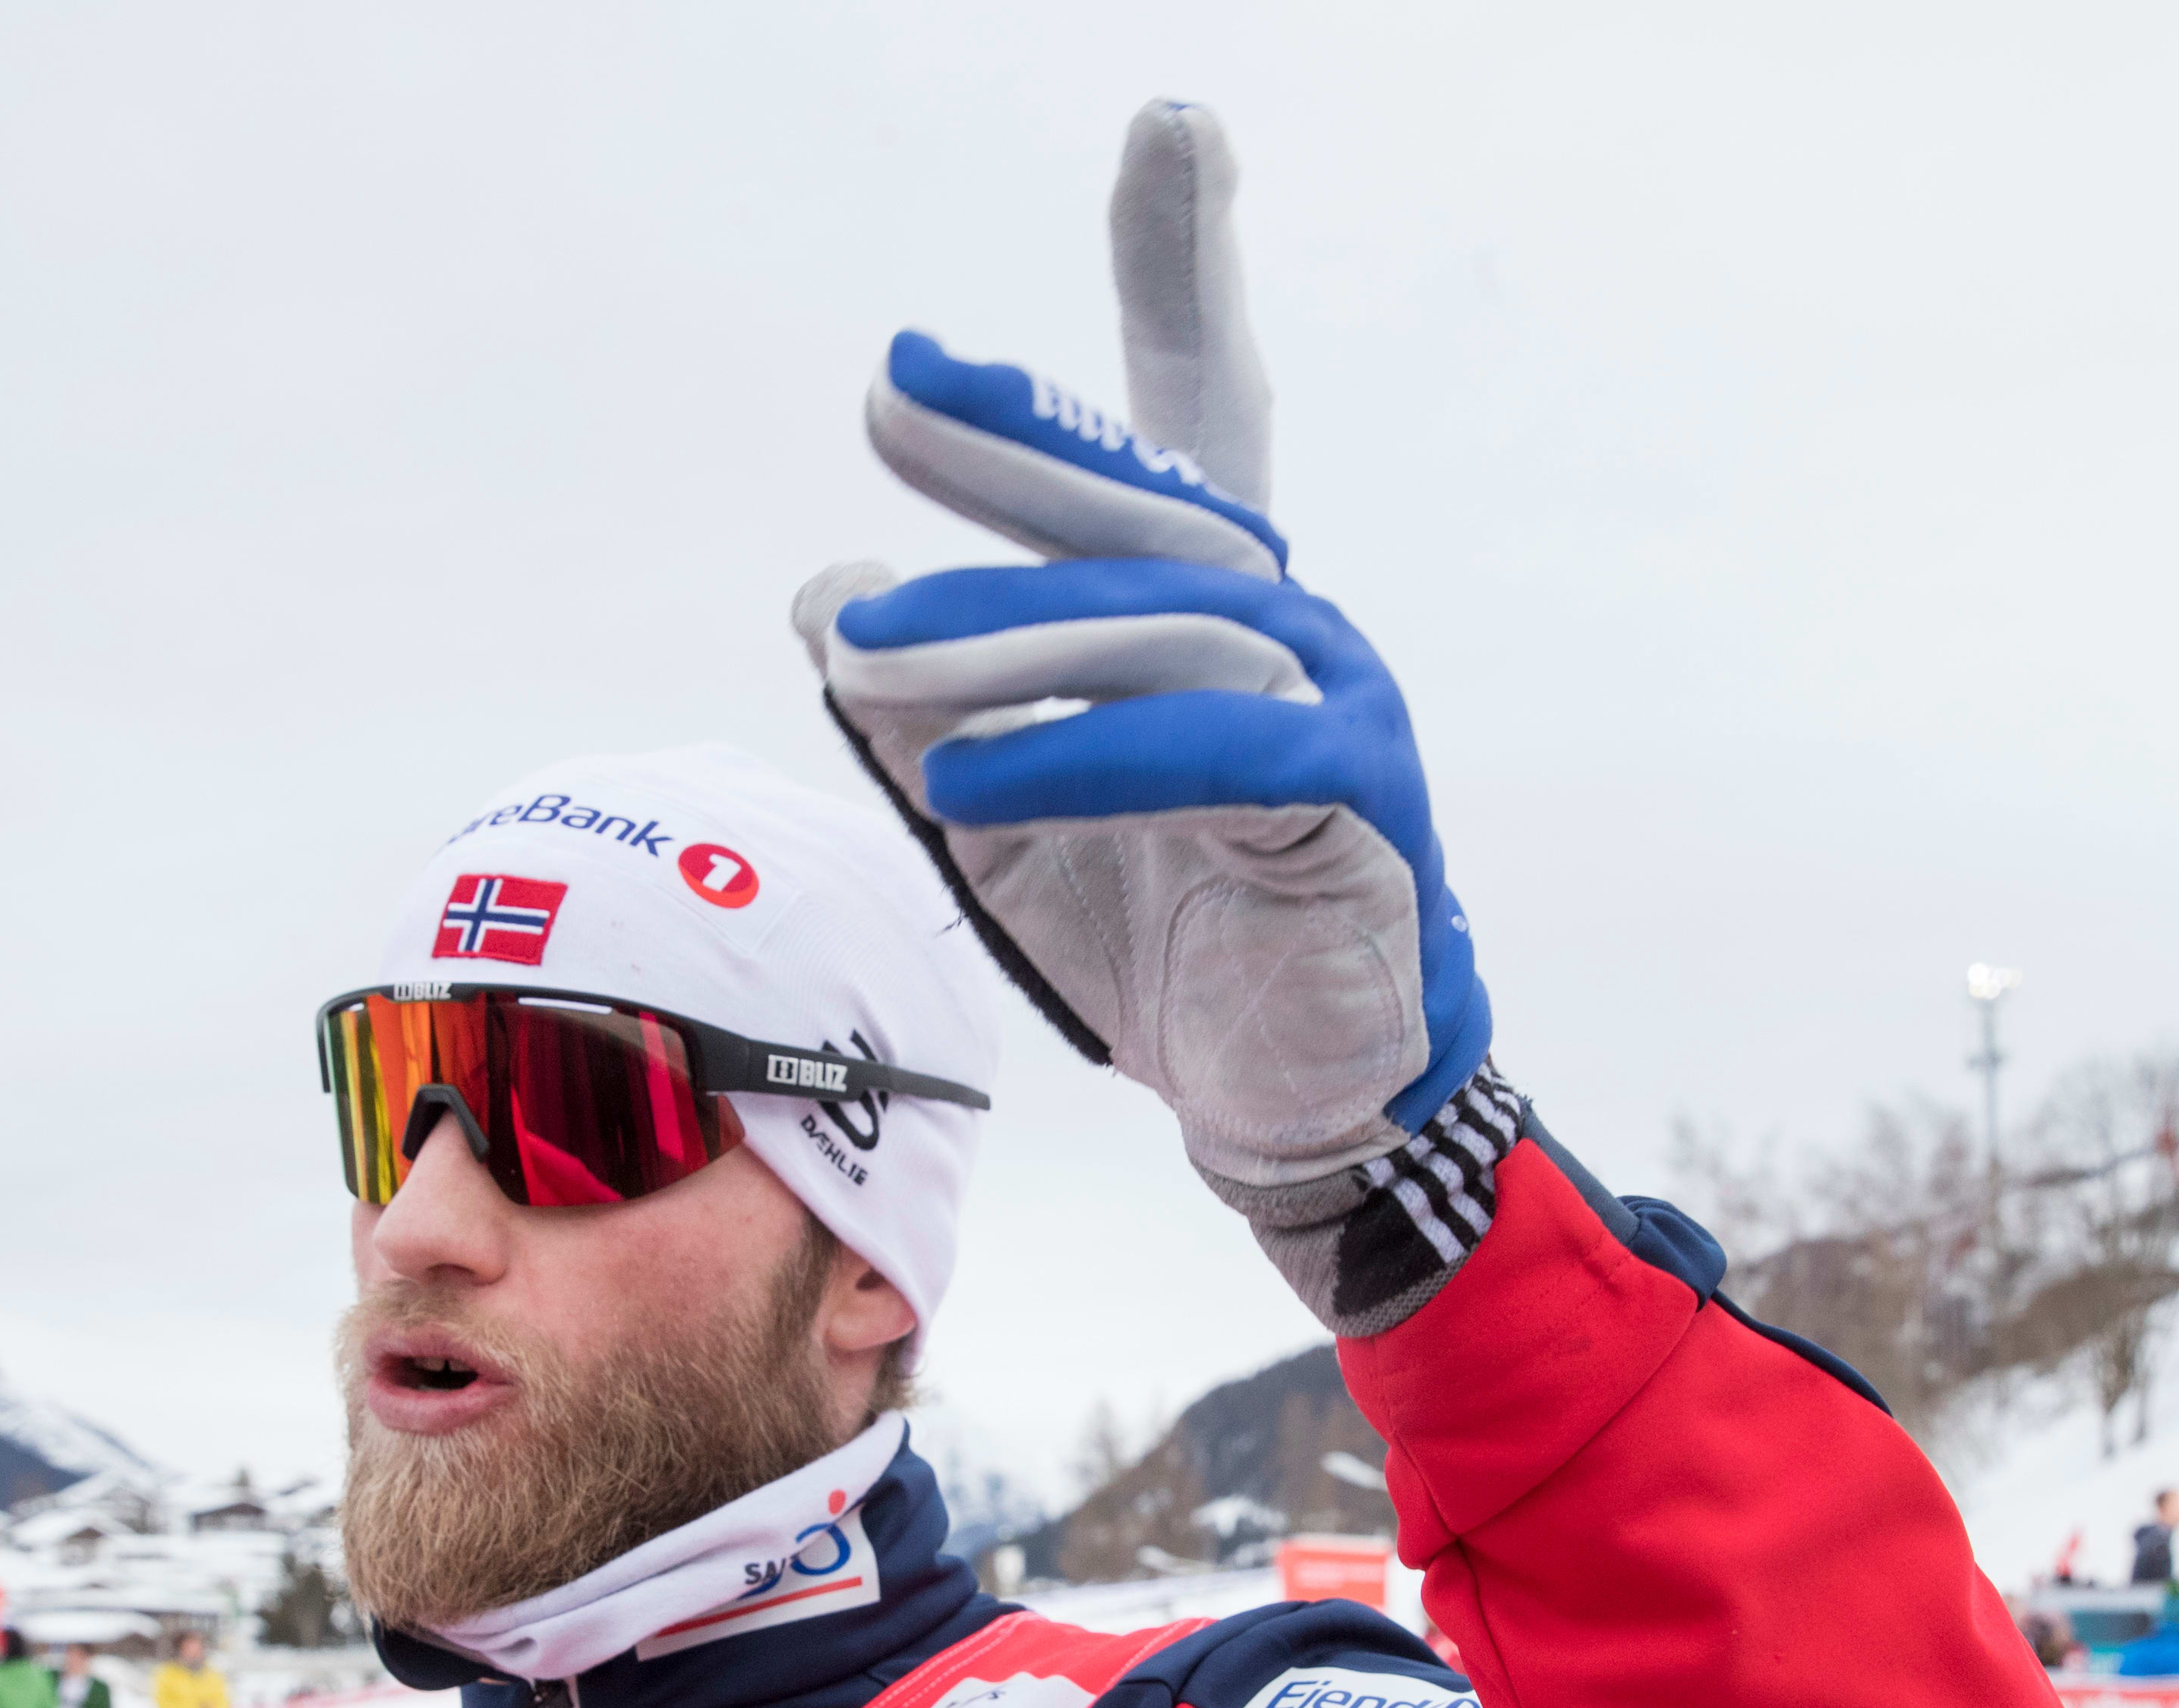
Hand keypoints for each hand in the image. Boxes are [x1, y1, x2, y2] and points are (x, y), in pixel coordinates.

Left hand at [798, 103, 1497, 1242]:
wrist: (1295, 1107)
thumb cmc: (1163, 946)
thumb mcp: (1001, 821)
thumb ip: (922, 706)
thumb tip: (824, 592)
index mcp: (1219, 612)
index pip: (1202, 415)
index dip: (1183, 271)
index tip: (1172, 131)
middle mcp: (1295, 630)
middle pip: (1155, 504)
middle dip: (1024, 443)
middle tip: (892, 392)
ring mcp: (1341, 709)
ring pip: (1164, 627)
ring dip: (1003, 632)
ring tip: (860, 657)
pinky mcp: (1354, 809)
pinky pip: (1215, 755)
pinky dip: (1081, 759)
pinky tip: (957, 780)